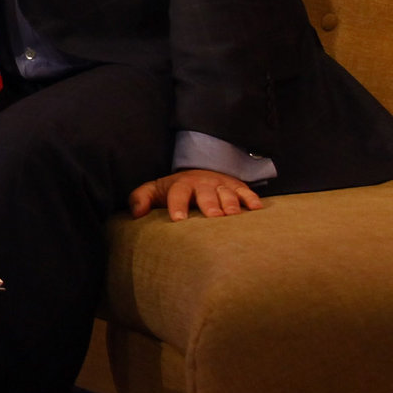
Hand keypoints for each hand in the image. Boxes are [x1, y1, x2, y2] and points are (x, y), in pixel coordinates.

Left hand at [128, 169, 265, 221]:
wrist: (196, 173)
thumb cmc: (173, 189)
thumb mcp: (154, 190)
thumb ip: (140, 198)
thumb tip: (136, 213)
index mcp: (181, 185)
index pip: (178, 194)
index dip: (177, 205)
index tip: (179, 220)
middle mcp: (202, 183)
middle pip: (206, 193)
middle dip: (209, 204)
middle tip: (213, 217)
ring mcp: (221, 184)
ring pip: (227, 192)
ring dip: (231, 203)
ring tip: (233, 215)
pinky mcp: (235, 186)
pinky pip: (245, 191)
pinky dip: (251, 198)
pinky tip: (257, 208)